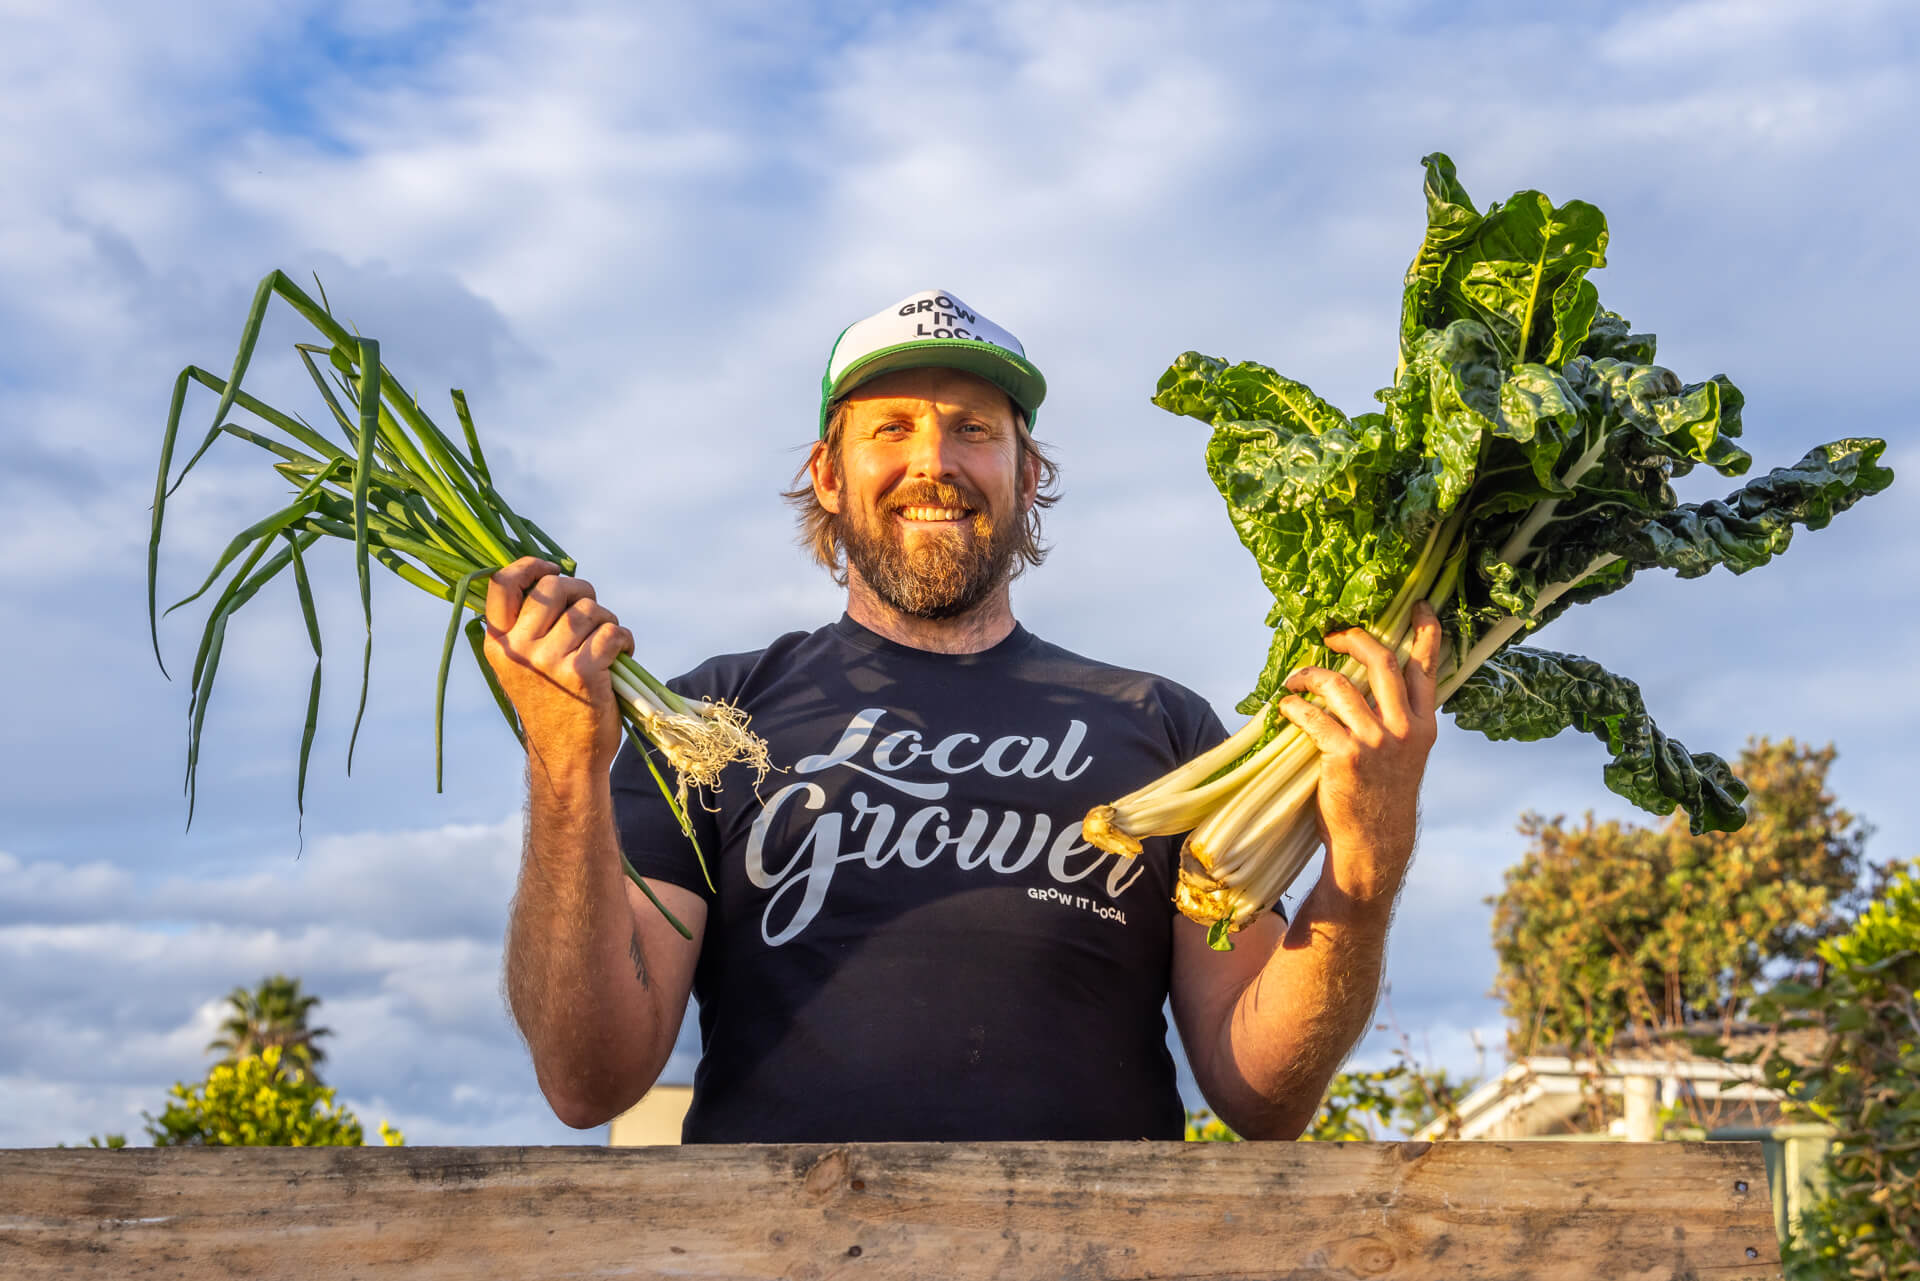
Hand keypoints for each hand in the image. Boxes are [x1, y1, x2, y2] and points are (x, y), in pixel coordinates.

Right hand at [481, 557, 633, 782]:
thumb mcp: (523, 664)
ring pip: (589, 610)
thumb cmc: (551, 702)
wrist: (566, 756)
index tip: (551, 569)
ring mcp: (549, 660)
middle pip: (555, 588)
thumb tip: (551, 575)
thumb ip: (528, 624)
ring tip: (606, 642)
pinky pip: (612, 632)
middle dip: (582, 592)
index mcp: (499, 642)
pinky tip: (621, 656)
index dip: (529, 566)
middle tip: (592, 612)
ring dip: (607, 621)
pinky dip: (624, 640)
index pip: (501, 584)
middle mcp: (519, 648)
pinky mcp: (582, 672)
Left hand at [1276, 602, 1442, 911]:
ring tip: (1294, 680)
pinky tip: (1284, 709)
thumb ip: (1396, 719)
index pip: (1429, 667)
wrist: (1373, 844)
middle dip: (1354, 638)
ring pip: (1341, 685)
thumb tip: (1367, 683)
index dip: (1424, 631)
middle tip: (1333, 635)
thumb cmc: (1381, 795)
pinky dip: (1294, 707)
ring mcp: (1377, 742)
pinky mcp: (1345, 756)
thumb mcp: (1404, 754)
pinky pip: (1313, 716)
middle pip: (1383, 662)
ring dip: (1310, 674)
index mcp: (1423, 725)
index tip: (1416, 605)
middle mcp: (1405, 729)